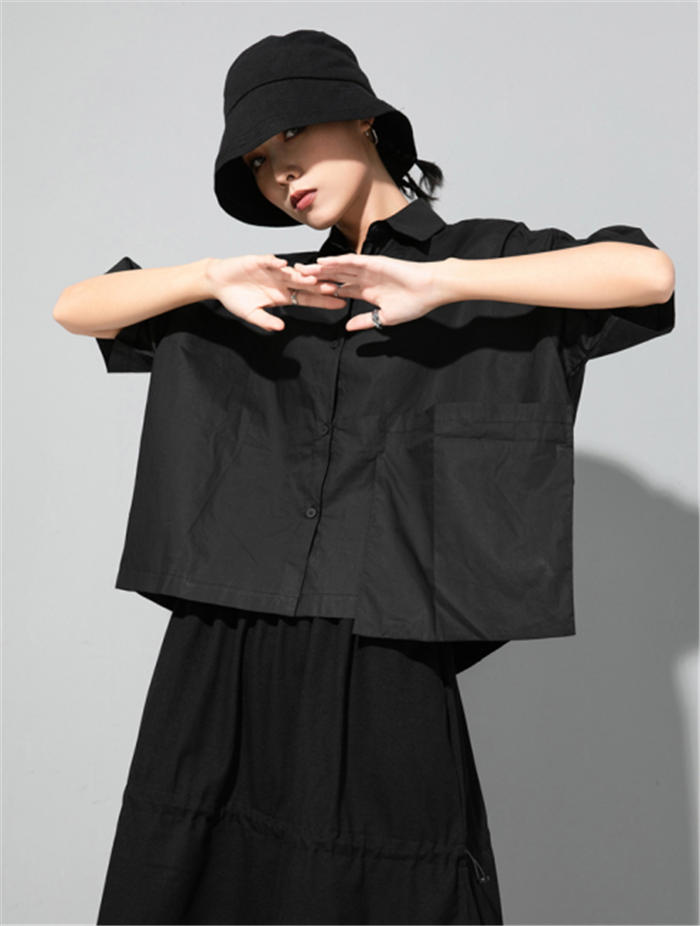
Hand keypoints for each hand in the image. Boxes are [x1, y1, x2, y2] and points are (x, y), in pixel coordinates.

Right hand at [205, 254, 347, 331]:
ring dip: (302, 274)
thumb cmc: (236, 299)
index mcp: (283, 295)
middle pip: (305, 284)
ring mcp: (272, 270)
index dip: (323, 301)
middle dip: (320, 286)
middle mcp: (282, 281)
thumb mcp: (251, 314)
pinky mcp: (259, 261)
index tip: (340, 304)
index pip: (308, 298)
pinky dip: (275, 263)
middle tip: (337, 288)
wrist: (218, 282)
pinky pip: (269, 261)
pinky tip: (284, 266)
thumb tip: (280, 328)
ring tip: (314, 278)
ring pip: (291, 272)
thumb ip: (266, 320)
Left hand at [292, 253, 445, 331]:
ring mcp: (369, 269)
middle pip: (334, 277)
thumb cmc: (413, 304)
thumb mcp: (384, 318)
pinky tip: (322, 262)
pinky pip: (351, 261)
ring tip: (302, 269)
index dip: (323, 291)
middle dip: (316, 277)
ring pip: (339, 268)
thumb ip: (364, 322)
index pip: (340, 290)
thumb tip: (346, 327)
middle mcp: (365, 279)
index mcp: (367, 292)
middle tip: (295, 277)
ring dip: (321, 268)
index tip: (307, 294)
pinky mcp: (374, 262)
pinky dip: (336, 261)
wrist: (430, 290)